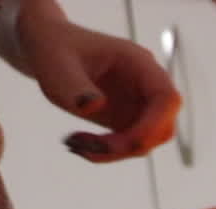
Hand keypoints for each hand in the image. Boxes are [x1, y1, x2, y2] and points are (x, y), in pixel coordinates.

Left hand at [12, 4, 181, 161]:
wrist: (47, 49)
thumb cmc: (53, 50)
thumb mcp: (56, 66)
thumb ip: (75, 86)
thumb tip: (96, 106)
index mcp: (138, 63)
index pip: (167, 98)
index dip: (156, 124)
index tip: (128, 142)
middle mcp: (146, 86)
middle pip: (162, 127)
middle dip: (129, 144)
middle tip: (86, 146)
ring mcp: (139, 105)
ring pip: (146, 142)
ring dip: (114, 152)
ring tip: (74, 143)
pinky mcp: (127, 120)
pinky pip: (128, 146)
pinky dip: (105, 152)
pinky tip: (77, 143)